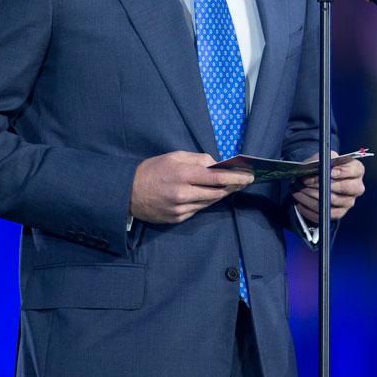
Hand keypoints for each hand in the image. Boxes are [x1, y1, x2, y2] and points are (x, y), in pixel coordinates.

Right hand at [129, 151, 254, 223]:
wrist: (127, 192)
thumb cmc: (152, 170)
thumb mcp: (173, 156)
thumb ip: (197, 159)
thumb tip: (216, 164)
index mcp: (182, 174)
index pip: (216, 178)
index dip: (235, 178)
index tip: (249, 176)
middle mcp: (183, 194)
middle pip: (216, 193)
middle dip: (232, 187)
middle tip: (244, 182)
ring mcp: (180, 209)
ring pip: (209, 203)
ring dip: (220, 195)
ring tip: (229, 187)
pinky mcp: (177, 219)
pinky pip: (197, 210)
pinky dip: (204, 202)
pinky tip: (208, 196)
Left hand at [291, 155, 365, 224]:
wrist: (319, 177)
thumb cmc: (323, 165)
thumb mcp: (323, 157)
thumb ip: (322, 159)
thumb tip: (317, 167)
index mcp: (356, 170)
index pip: (353, 171)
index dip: (339, 172)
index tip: (324, 172)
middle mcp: (356, 187)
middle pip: (344, 188)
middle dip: (322, 184)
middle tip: (305, 181)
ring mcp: (348, 202)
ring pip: (331, 201)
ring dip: (311, 195)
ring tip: (298, 189)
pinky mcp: (339, 213)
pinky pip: (325, 214)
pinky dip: (309, 208)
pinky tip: (299, 201)